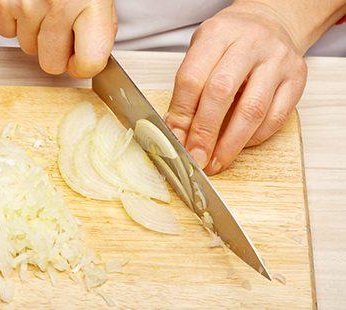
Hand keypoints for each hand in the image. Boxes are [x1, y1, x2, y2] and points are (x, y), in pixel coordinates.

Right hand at [0, 0, 117, 77]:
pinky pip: (5, 31)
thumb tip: (87, 60)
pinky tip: (25, 1)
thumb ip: (98, 28)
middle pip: (51, 64)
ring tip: (42, 6)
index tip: (81, 60)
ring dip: (34, 34)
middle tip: (60, 30)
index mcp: (90, 2)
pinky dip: (14, 21)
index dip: (84, 66)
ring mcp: (25, 2)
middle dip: (56, 53)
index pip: (88, 62)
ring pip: (27, 48)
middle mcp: (58, 3)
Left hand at [165, 1, 307, 174]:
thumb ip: (189, 87)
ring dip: (231, 144)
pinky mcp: (297, 78)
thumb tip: (177, 129)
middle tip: (196, 158)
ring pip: (252, 110)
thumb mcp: (202, 51)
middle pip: (221, 93)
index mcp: (218, 34)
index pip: (192, 78)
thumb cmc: (230, 41)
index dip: (182, 113)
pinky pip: (276, 117)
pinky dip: (255, 138)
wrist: (271, 22)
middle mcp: (250, 43)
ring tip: (216, 162)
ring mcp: (277, 60)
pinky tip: (240, 146)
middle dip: (205, 133)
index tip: (176, 139)